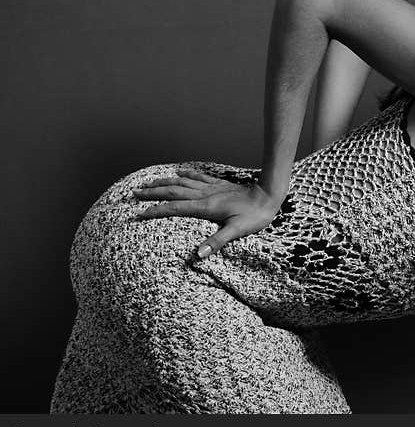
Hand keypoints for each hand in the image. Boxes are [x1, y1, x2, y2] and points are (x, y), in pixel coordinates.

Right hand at [132, 169, 281, 259]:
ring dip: (164, 181)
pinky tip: (178, 172)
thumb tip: (198, 255)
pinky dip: (185, 173)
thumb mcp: (237, 231)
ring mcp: (211, 188)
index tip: (139, 213)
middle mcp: (204, 195)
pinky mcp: (219, 184)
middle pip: (173, 192)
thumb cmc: (255, 216)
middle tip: (134, 193)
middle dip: (152, 192)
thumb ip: (217, 242)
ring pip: (182, 182)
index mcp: (205, 207)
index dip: (156, 211)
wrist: (268, 195)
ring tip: (148, 182)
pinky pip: (198, 176)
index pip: (174, 209)